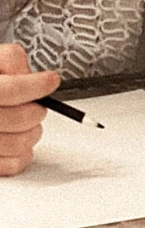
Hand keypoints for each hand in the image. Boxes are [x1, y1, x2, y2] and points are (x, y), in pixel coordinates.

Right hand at [0, 43, 59, 176]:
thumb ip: (12, 61)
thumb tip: (29, 77)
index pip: (11, 91)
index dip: (36, 86)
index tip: (51, 81)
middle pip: (20, 119)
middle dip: (38, 110)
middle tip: (38, 105)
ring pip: (19, 144)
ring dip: (33, 132)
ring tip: (30, 122)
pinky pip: (13, 165)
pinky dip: (24, 153)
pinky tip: (20, 138)